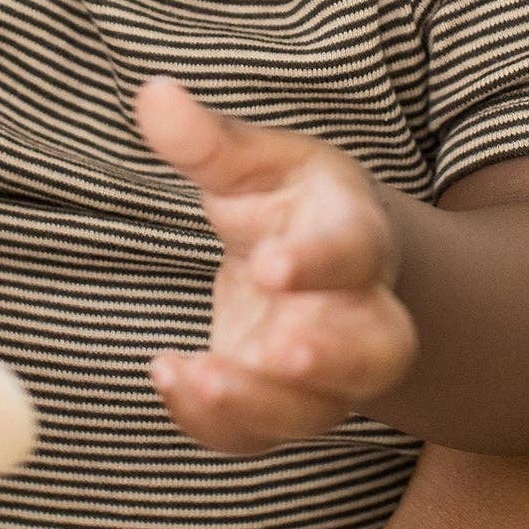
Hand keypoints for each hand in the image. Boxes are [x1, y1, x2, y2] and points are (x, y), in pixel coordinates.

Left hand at [135, 78, 416, 453]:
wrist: (311, 261)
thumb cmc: (287, 203)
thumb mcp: (256, 161)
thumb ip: (209, 139)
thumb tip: (152, 94)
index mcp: (355, 234)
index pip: (355, 250)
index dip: (318, 262)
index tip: (268, 264)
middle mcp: (358, 311)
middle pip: (375, 350)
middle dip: (332, 357)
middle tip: (281, 351)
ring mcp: (325, 371)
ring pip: (319, 408)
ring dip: (262, 402)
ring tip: (199, 379)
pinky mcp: (281, 403)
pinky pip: (259, 434)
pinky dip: (216, 422)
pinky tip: (169, 379)